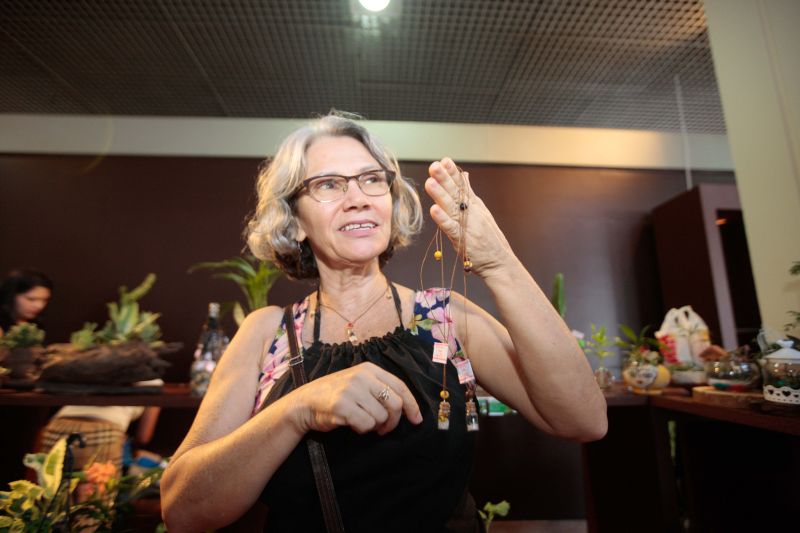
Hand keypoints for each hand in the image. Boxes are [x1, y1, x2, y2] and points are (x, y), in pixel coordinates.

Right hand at [291, 362, 421, 435]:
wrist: (305, 402)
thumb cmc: (335, 395)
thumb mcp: (358, 383)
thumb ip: (379, 389)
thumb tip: (407, 409)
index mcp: (369, 369)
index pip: (400, 386)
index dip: (412, 405)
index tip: (417, 419)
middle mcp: (362, 377)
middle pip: (395, 404)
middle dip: (394, 421)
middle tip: (384, 429)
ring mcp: (351, 390)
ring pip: (381, 417)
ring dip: (375, 426)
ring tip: (362, 422)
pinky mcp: (342, 406)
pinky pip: (366, 424)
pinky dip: (362, 429)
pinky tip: (352, 424)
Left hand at [426, 158, 513, 276]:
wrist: (499, 262)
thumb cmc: (489, 239)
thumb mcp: (482, 212)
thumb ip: (470, 195)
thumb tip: (464, 176)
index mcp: (475, 206)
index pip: (462, 186)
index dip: (453, 173)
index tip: (444, 160)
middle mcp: (471, 213)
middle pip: (456, 193)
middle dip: (445, 178)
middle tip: (435, 166)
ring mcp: (467, 226)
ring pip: (451, 207)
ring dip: (440, 194)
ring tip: (430, 182)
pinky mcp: (462, 240)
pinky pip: (450, 228)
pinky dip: (442, 219)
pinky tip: (434, 210)